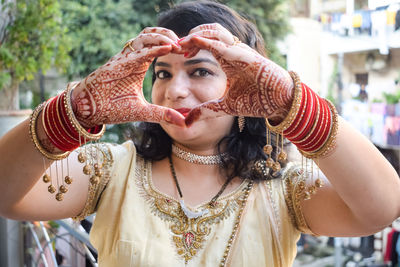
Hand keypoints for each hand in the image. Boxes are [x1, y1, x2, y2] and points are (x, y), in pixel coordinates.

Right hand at [71, 27, 184, 127]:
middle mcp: (132, 57)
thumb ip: (162, 114)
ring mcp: (124, 58)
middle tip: (186, 44)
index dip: (173, 44)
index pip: (158, 45)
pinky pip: (138, 53)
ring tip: (177, 44)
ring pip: (145, 37)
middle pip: (152, 34)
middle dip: (169, 34)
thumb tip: (183, 122)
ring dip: (162, 37)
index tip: (188, 52)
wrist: (90, 111)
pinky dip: (153, 49)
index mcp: (139, 64)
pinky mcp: (117, 64)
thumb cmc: (113, 108)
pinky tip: (167, 49)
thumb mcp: (143, 111)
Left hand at [178, 23, 293, 125]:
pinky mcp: (245, 55)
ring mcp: (238, 51)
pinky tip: (194, 43)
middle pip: (207, 31)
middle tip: (174, 47)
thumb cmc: (256, 100)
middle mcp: (231, 51)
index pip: (204, 43)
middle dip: (189, 36)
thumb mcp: (224, 106)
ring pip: (214, 30)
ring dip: (196, 34)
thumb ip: (206, 110)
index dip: (188, 45)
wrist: (278, 102)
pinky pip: (223, 44)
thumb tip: (187, 121)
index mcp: (226, 59)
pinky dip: (208, 42)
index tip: (173, 53)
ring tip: (182, 44)